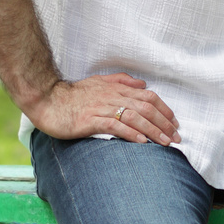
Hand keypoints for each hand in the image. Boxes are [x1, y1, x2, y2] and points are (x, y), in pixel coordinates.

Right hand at [26, 73, 181, 145]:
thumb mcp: (100, 82)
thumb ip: (122, 81)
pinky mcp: (90, 120)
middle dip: (164, 123)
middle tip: (176, 137)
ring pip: (134, 117)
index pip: (148, 96)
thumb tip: (143, 84)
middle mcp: (113, 96)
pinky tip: (142, 142)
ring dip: (153, 130)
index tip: (174, 122)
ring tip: (165, 142)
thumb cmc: (73, 94)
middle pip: (146, 107)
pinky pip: (115, 126)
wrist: (47, 99)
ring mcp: (102, 108)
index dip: (164, 109)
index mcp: (117, 88)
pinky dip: (131, 133)